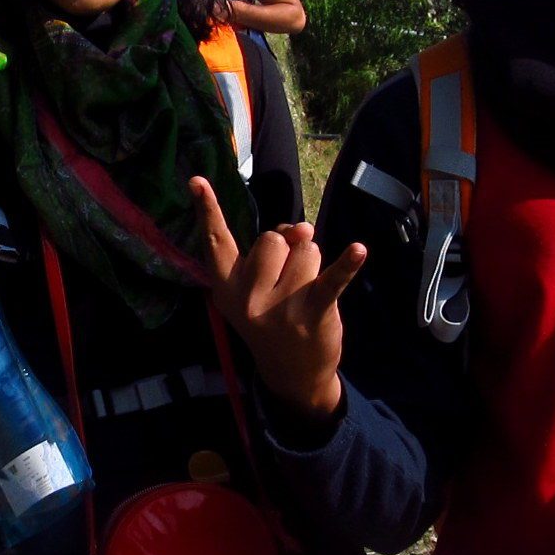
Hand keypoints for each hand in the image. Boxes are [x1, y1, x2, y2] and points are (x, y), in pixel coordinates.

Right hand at [193, 177, 365, 421]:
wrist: (293, 373)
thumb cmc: (272, 319)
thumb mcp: (258, 289)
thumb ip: (271, 252)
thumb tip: (302, 229)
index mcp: (227, 288)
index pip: (216, 242)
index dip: (207, 210)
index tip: (196, 180)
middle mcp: (249, 297)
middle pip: (274, 238)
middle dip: (288, 250)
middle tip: (287, 282)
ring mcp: (281, 306)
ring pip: (305, 249)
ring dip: (313, 262)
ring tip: (306, 292)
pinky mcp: (313, 312)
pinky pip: (332, 278)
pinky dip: (347, 264)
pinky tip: (359, 251)